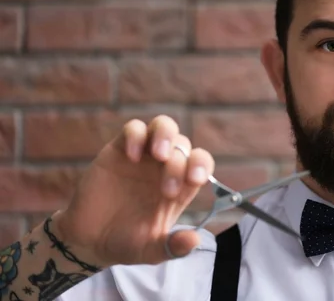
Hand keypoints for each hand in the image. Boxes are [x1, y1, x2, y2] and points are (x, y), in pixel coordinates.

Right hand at [53, 115, 214, 266]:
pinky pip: (134, 128)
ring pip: (164, 126)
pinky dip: (136, 135)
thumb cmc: (126, 243)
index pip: (201, 162)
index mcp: (179, 185)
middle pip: (184, 145)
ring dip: (166, 134)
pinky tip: (132, 156)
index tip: (195, 180)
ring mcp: (143, 156)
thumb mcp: (152, 251)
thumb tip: (195, 240)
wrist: (89, 240)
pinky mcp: (119, 150)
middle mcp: (164, 166)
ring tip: (158, 154)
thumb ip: (173, 247)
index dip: (201, 165)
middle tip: (167, 190)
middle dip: (180, 164)